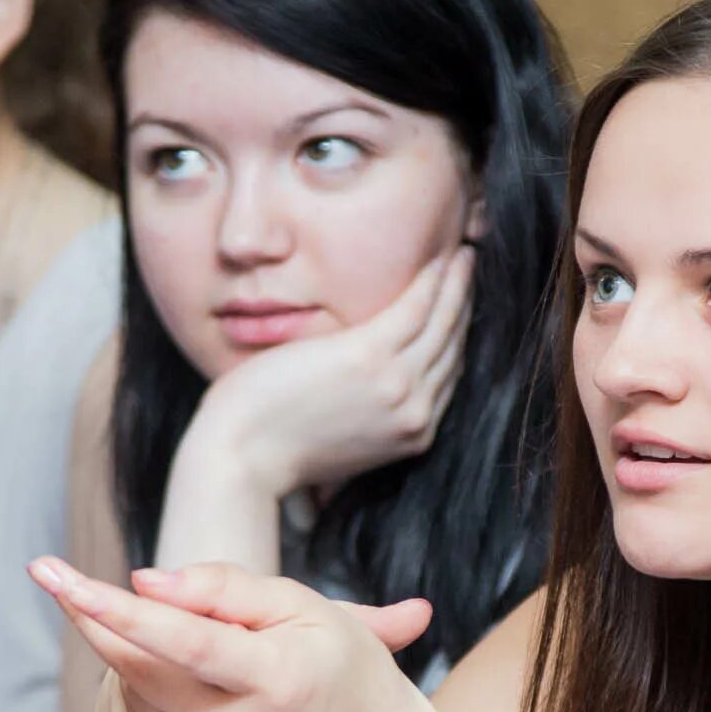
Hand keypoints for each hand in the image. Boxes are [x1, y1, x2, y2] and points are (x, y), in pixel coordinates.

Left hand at [29, 556, 432, 711]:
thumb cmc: (337, 667)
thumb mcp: (304, 607)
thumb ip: (226, 588)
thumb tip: (143, 582)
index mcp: (280, 679)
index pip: (186, 641)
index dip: (119, 610)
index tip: (59, 579)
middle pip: (143, 669)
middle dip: (94, 618)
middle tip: (53, 574)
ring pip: (141, 697)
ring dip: (139, 659)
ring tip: (191, 651)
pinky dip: (159, 703)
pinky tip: (199, 699)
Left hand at [185, 245, 472, 498]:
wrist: (241, 457)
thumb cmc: (272, 447)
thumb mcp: (338, 439)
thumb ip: (366, 417)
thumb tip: (363, 400)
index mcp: (411, 434)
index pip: (446, 375)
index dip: (455, 336)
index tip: (457, 306)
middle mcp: (415, 412)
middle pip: (452, 348)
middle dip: (463, 305)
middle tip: (469, 269)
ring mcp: (397, 385)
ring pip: (443, 323)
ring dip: (457, 284)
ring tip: (463, 255)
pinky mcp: (369, 357)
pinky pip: (416, 308)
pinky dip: (433, 280)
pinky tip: (440, 257)